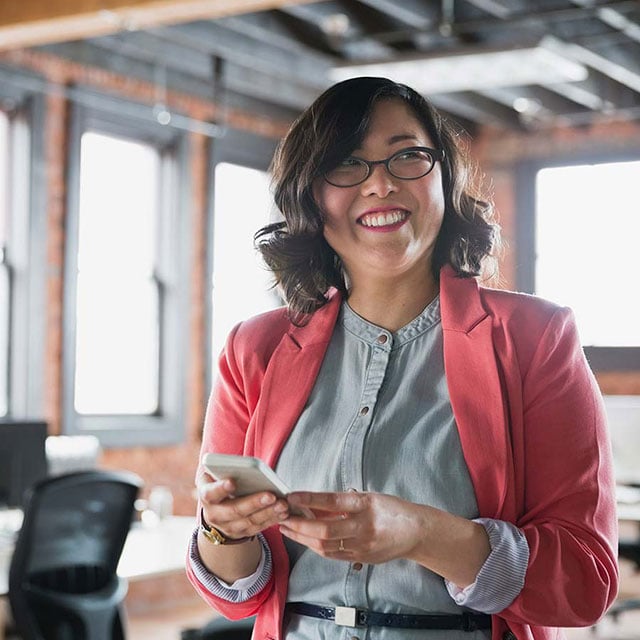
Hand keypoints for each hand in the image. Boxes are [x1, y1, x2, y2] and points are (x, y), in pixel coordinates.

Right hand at [198, 472, 289, 539]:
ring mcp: (229, 527)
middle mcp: (215, 515)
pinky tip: (283, 512)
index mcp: (207, 496)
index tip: (232, 482)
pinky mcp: (242, 533)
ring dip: (268, 513)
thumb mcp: (215, 476)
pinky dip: (272, 520)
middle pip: (235, 510)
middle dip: (254, 503)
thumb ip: (223, 469)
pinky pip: (259, 528)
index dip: (220, 488)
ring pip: (250, 522)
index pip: (211, 493)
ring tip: (282, 504)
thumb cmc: (219, 485)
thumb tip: (244, 465)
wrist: (216, 510)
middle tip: (271, 495)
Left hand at [279, 491, 421, 563]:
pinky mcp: (361, 558)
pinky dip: (315, 547)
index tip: (292, 496)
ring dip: (302, 538)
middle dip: (299, 525)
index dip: (309, 499)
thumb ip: (343, 502)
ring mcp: (362, 546)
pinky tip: (305, 540)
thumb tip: (313, 502)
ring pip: (325, 545)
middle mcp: (364, 527)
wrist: (417, 532)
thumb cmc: (392, 510)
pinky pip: (332, 554)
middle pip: (324, 530)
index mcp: (366, 505)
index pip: (333, 501)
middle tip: (282, 517)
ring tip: (287, 528)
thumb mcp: (369, 497)